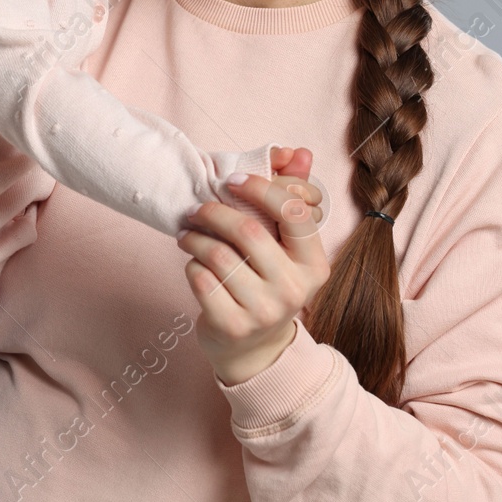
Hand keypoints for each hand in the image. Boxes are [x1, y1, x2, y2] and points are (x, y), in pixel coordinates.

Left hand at [178, 146, 330, 385]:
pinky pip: (200, 279)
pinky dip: (190, 265)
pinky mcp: (232, 325)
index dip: (260, 189)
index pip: (293, 213)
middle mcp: (294, 289)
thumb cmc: (268, 284)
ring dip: (195, 237)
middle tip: (196, 208)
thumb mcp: (286, 248)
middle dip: (215, 212)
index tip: (231, 181)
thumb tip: (300, 152)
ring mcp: (264, 311)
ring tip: (187, 233)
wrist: (255, 350)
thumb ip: (292, 197)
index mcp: (314, 263)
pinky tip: (193, 263)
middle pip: (249, 231)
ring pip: (218, 255)